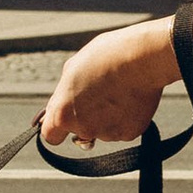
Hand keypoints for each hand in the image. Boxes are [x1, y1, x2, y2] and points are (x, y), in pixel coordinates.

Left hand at [41, 17, 177, 150]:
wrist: (142, 58)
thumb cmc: (106, 56)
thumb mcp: (72, 68)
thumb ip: (63, 94)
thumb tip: (59, 106)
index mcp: (63, 113)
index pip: (51, 136)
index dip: (57, 128)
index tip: (64, 119)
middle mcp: (83, 128)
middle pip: (79, 131)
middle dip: (85, 118)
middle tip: (98, 95)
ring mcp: (107, 133)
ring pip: (102, 130)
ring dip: (106, 117)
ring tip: (117, 91)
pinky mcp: (129, 134)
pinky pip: (122, 129)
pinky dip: (124, 118)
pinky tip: (129, 98)